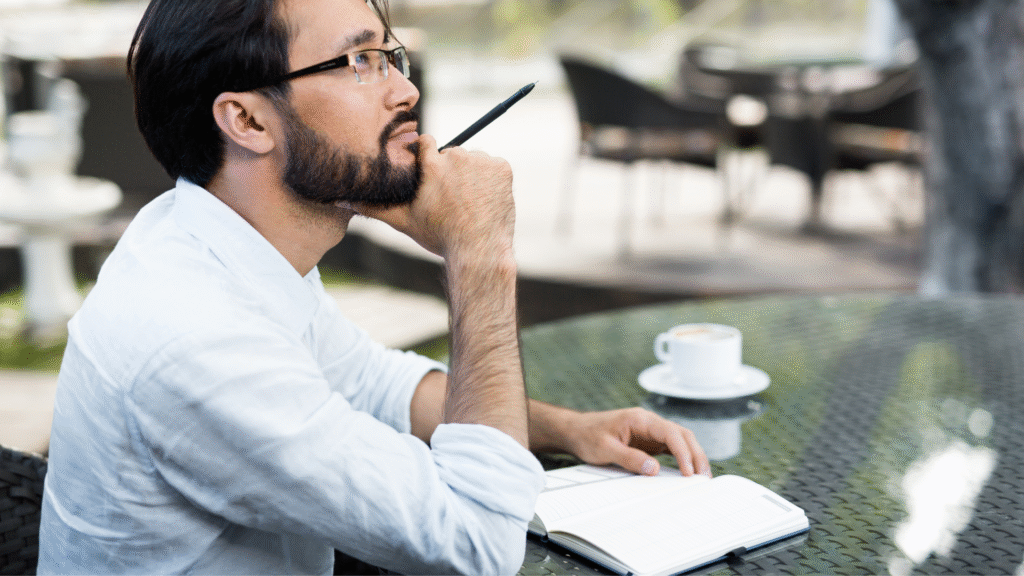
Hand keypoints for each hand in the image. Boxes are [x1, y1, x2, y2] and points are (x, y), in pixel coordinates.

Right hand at [350, 135, 514, 262]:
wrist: (479, 252)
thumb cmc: (440, 238)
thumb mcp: (403, 221)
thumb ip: (373, 206)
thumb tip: (341, 199)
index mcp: (431, 164)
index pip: (426, 143)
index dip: (428, 159)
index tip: (432, 177)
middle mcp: (457, 156)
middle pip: (452, 154)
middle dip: (451, 172)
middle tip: (453, 200)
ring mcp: (482, 161)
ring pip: (474, 161)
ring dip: (472, 176)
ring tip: (470, 204)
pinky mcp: (503, 168)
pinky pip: (494, 167)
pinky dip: (492, 180)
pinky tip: (485, 201)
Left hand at [561, 407, 710, 476]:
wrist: (576, 430)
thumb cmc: (588, 436)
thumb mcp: (604, 449)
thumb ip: (629, 458)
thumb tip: (653, 469)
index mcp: (639, 419)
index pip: (670, 432)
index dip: (683, 452)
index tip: (688, 471)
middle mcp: (648, 422)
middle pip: (681, 434)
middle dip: (695, 454)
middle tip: (703, 477)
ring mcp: (650, 431)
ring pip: (680, 440)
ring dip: (692, 456)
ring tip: (701, 477)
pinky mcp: (648, 441)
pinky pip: (671, 447)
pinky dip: (682, 458)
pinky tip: (688, 472)